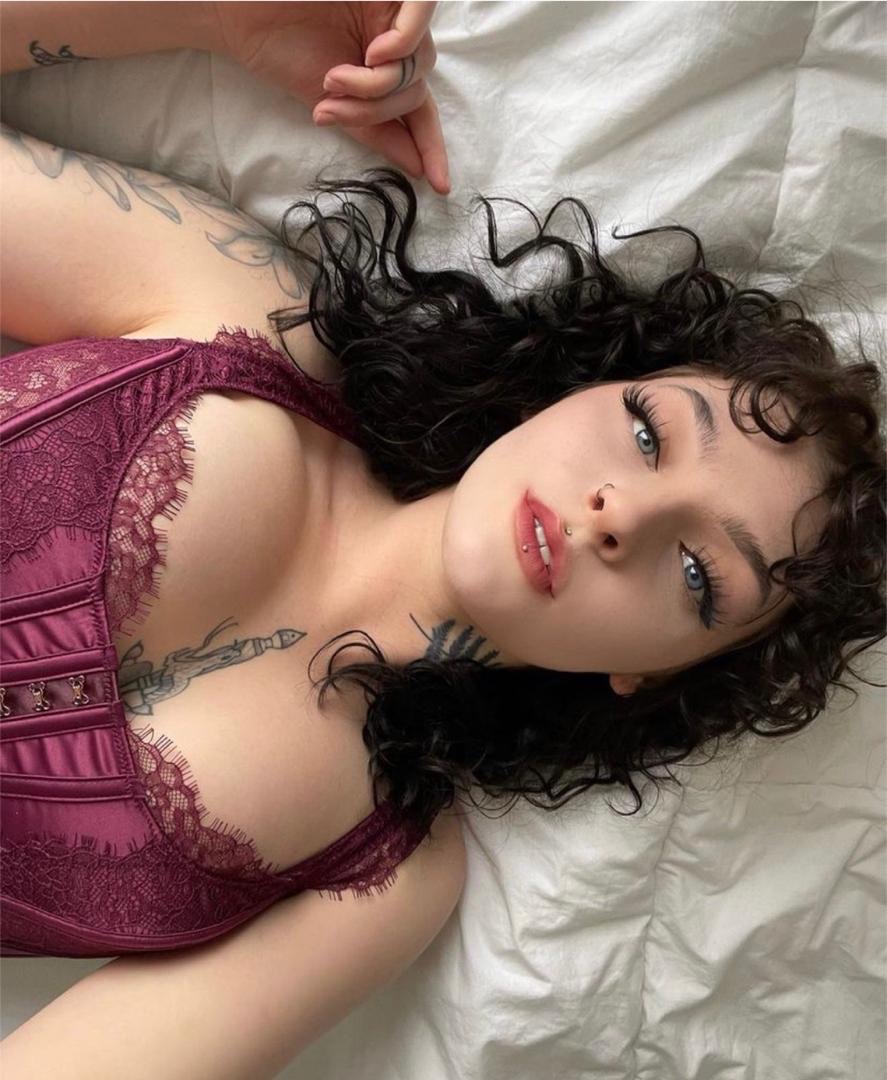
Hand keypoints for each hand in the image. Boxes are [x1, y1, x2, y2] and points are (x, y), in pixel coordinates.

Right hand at [212, 1, 449, 193]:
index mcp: (380, 68)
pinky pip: (418, 26)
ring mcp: (392, 14)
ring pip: (418, 66)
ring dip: (377, 85)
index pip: (418, 111)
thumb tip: (416, 167)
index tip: (440, 185)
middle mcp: (392, 41)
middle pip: (415, 92)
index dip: (431, 147)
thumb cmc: (281, 51)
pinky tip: (375, 52)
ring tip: (333, 77)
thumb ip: (374, 130)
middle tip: (330, 104)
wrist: (244, 15)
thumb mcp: (332, 103)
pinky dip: (403, 45)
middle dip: (376, 110)